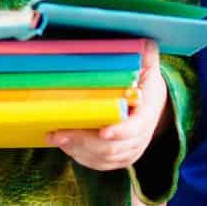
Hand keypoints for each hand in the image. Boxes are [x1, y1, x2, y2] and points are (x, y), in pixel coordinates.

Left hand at [49, 42, 169, 169]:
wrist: (151, 101)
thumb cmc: (143, 79)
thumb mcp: (147, 64)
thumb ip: (145, 53)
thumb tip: (145, 41)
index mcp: (149, 111)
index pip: (136, 127)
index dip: (120, 131)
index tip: (103, 131)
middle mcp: (141, 136)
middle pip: (113, 147)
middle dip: (85, 142)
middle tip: (59, 133)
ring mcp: (130, 150)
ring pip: (103, 158)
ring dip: (78, 150)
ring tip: (56, 137)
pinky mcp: (119, 158)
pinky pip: (99, 164)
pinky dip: (81, 157)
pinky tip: (64, 144)